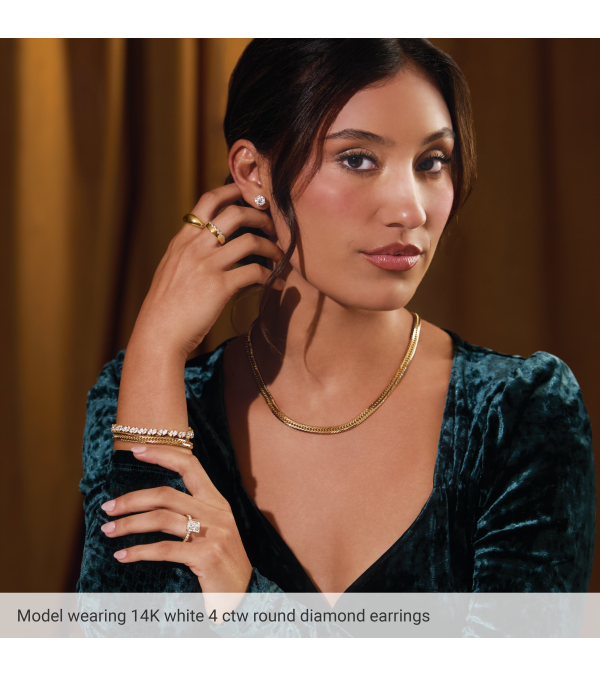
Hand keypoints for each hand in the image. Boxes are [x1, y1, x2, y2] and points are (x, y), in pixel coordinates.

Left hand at [100, 445, 252, 598]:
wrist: (245, 596)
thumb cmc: (221, 563)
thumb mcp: (213, 530)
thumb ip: (193, 512)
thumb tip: (153, 502)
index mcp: (217, 502)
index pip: (190, 465)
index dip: (163, 454)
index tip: (137, 449)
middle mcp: (216, 513)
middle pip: (166, 494)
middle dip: (132, 499)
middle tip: (107, 508)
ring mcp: (213, 534)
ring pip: (161, 519)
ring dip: (129, 524)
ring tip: (108, 531)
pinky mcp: (206, 557)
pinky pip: (164, 549)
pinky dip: (139, 551)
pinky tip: (122, 555)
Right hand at [132, 183, 283, 357]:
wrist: (159, 333)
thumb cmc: (165, 306)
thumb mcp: (171, 268)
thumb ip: (188, 251)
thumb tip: (207, 242)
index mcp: (183, 240)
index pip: (209, 200)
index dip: (233, 190)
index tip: (252, 194)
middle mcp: (195, 247)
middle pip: (235, 213)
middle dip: (260, 215)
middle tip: (273, 226)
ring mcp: (208, 265)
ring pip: (250, 241)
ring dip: (272, 247)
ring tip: (281, 256)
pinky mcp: (220, 287)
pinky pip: (254, 272)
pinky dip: (270, 276)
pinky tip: (276, 283)